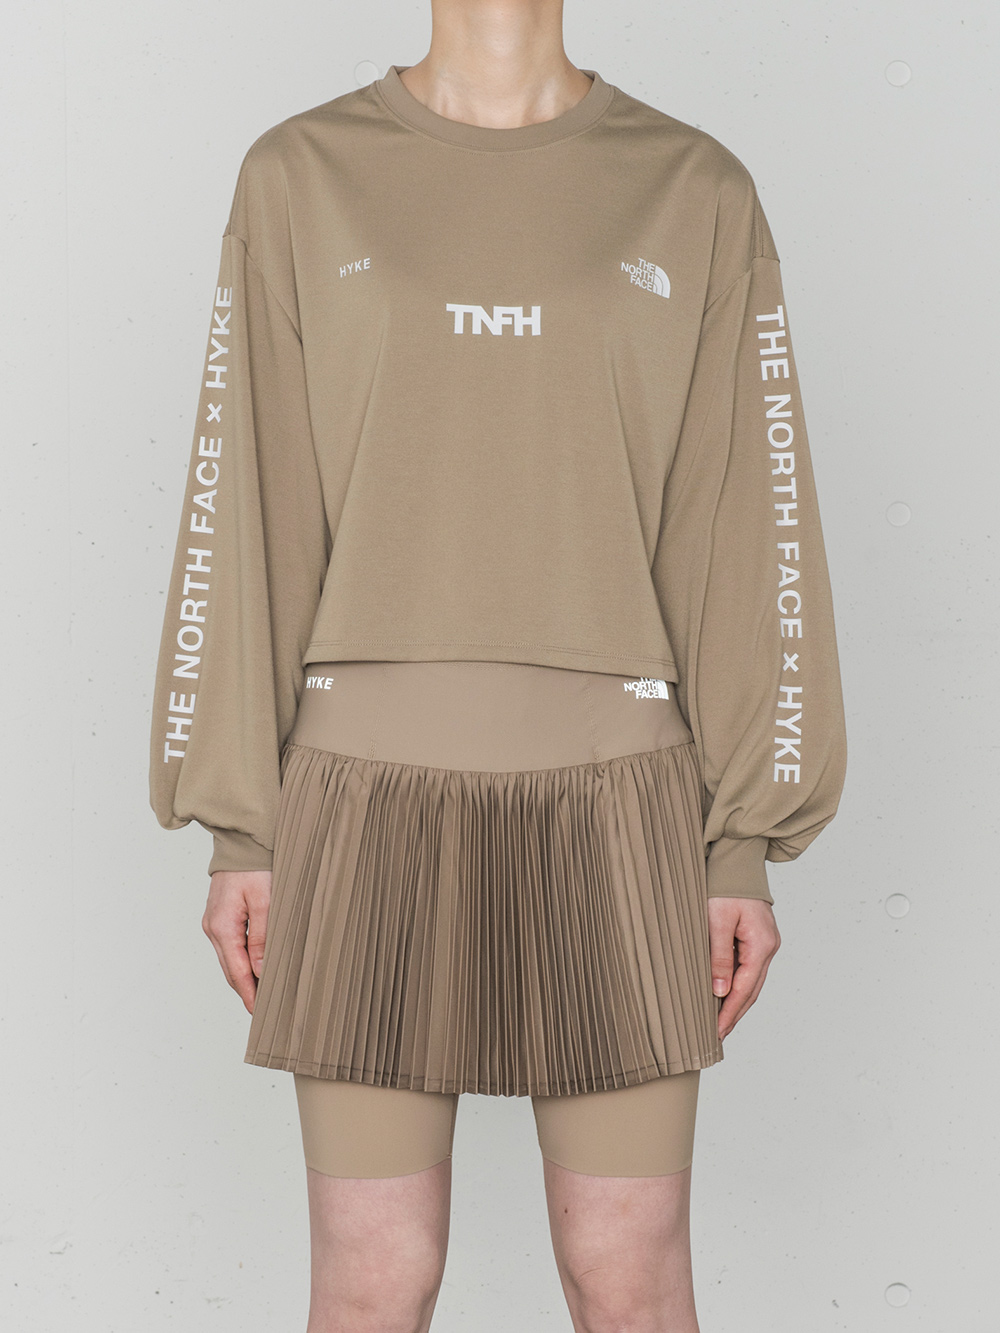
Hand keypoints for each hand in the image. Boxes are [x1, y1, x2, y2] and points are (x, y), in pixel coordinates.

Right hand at [202, 870, 272, 1014]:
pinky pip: (228, 947)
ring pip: (228, 960)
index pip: (237, 972)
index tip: (258, 1012)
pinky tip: (254, 967)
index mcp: (223, 927)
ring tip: (262, 992)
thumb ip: (262, 938)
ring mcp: (213, 923)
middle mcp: (213, 928)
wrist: (241, 842)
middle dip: (246, 990)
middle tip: (263, 1009)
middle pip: (230, 970)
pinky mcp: (218, 917)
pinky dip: (240, 960)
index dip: (249, 994)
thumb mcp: (265, 902)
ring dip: (243, 976)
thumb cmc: (255, 867)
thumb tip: (260, 971)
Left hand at [707, 897, 780, 1039]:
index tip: (717, 1032)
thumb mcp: (717, 921)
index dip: (729, 1012)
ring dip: (737, 1002)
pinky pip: (749, 969)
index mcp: (761, 944)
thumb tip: (720, 991)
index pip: (744, 989)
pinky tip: (725, 994)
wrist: (738, 859)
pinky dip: (738, 985)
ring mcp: (766, 943)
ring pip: (751, 982)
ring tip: (720, 1022)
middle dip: (734, 1014)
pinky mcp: (759, 938)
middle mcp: (769, 947)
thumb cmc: (726, 886)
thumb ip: (719, 956)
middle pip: (751, 990)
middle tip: (717, 1035)